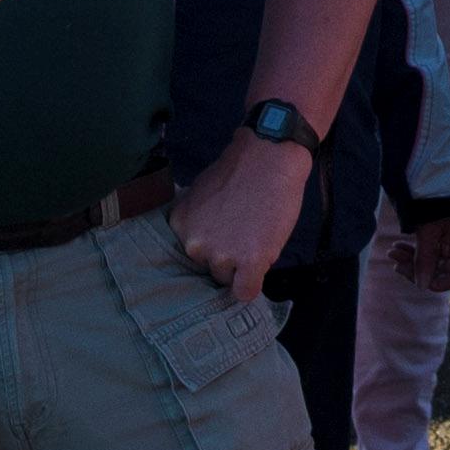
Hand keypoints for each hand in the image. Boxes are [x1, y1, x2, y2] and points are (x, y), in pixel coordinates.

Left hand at [177, 136, 309, 306]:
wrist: (270, 157)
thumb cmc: (240, 171)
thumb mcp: (200, 192)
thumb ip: (195, 221)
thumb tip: (198, 242)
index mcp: (179, 226)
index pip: (192, 253)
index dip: (212, 244)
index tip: (226, 233)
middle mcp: (194, 244)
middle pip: (209, 268)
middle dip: (226, 256)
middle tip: (245, 232)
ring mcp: (221, 255)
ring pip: (228, 279)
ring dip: (242, 266)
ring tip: (257, 236)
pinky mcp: (248, 262)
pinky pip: (245, 292)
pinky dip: (252, 285)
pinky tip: (259, 269)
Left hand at [391, 203, 449, 294]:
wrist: (433, 175)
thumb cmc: (434, 201)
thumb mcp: (426, 230)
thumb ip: (424, 259)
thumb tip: (422, 285)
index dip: (438, 283)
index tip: (417, 278)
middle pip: (440, 269)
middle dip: (416, 268)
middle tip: (395, 262)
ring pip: (431, 259)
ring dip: (411, 259)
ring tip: (391, 252)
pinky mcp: (441, 233)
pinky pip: (428, 249)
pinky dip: (413, 250)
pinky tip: (397, 247)